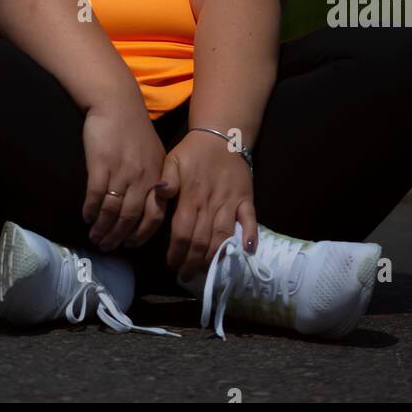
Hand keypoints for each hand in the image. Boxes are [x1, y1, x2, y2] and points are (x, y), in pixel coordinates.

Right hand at [81, 98, 170, 251]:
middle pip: (131, 217)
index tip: (130, 244)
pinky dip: (90, 209)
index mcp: (158, 176)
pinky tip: (86, 216)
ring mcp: (122, 170)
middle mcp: (142, 176)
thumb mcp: (153, 154)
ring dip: (102, 227)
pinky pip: (95, 194)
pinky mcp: (101, 163)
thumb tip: (145, 207)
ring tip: (94, 236)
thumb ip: (152, 179)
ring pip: (113, 210)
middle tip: (107, 246)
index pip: (155, 215)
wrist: (116, 102)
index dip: (142, 234)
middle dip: (118, 236)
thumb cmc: (133, 128)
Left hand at [146, 130, 257, 283]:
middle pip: (202, 239)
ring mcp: (230, 201)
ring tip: (206, 272)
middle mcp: (211, 202)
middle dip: (193, 261)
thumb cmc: (193, 151)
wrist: (222, 135)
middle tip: (185, 275)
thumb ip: (166, 179)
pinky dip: (250, 235)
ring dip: (215, 256)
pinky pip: (250, 219)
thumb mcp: (172, 159)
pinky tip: (247, 251)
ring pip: (223, 235)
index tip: (171, 265)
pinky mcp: (246, 199)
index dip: (177, 251)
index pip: (183, 231)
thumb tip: (160, 192)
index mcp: (191, 195)